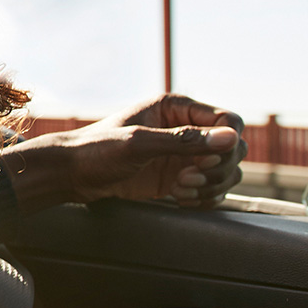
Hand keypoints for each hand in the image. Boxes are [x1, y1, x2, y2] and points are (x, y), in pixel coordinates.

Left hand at [0, 94, 245, 212]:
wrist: (73, 174)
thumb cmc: (98, 150)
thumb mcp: (138, 143)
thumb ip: (184, 141)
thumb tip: (230, 137)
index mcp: (177, 108)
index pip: (228, 121)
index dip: (226, 142)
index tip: (203, 161)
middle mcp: (186, 130)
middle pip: (234, 149)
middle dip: (218, 169)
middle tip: (186, 179)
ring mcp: (185, 156)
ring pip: (227, 172)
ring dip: (212, 186)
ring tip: (179, 190)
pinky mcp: (180, 178)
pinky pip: (212, 190)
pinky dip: (204, 198)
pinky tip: (180, 199)